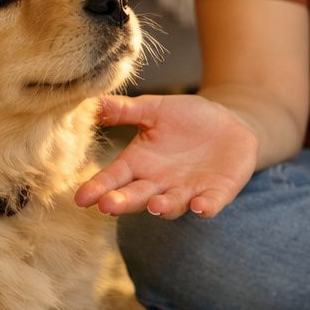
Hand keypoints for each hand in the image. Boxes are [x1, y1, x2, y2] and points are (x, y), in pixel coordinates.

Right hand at [74, 94, 258, 218]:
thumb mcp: (155, 110)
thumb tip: (89, 101)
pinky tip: (200, 206)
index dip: (97, 188)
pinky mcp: (215, 193)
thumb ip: (125, 110)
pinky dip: (205, 207)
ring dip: (163, 207)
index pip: (113, 179)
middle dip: (123, 202)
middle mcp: (159, 184)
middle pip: (137, 197)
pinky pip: (209, 204)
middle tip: (108, 205)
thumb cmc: (186, 118)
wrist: (229, 124)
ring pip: (171, 205)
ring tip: (154, 206)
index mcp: (139, 164)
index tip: (81, 198)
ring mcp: (187, 191)